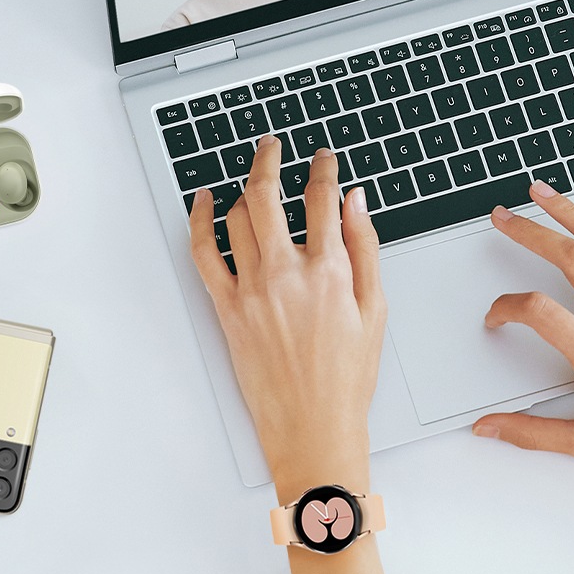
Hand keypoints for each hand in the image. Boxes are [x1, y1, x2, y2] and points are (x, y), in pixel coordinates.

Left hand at [188, 136, 386, 505]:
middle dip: (269, 160)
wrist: (313, 427)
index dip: (322, 169)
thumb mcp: (374, 310)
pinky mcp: (227, 309)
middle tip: (272, 146)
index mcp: (328, 271)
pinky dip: (200, 221)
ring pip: (238, 218)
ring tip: (250, 176)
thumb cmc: (347, 378)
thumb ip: (364, 249)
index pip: (322, 198)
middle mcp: (286, 273)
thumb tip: (356, 202)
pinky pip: (204, 253)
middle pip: (268, 196)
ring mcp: (251, 290)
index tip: (323, 158)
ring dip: (243, 188)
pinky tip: (204, 203)